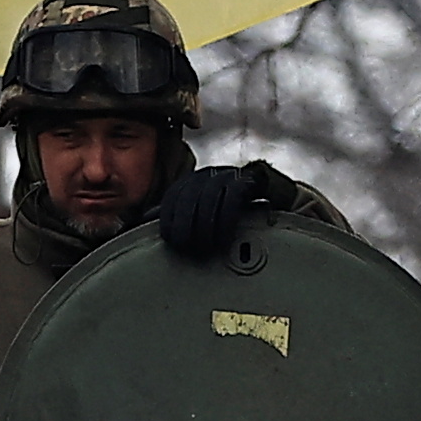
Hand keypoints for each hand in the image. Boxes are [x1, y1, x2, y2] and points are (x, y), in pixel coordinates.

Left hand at [155, 156, 270, 259]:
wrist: (276, 196)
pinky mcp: (251, 178)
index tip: (170, 240)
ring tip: (206, 246)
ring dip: (205, 224)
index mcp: (194, 179)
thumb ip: (176, 213)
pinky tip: (224, 236)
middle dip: (185, 224)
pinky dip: (225, 218)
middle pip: (189, 196)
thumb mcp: (203, 211)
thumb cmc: (236, 209)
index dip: (168, 218)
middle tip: (187, 248)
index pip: (173, 195)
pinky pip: (233, 195)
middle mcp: (209, 173)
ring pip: (209, 196)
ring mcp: (230, 173)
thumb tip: (144, 219)